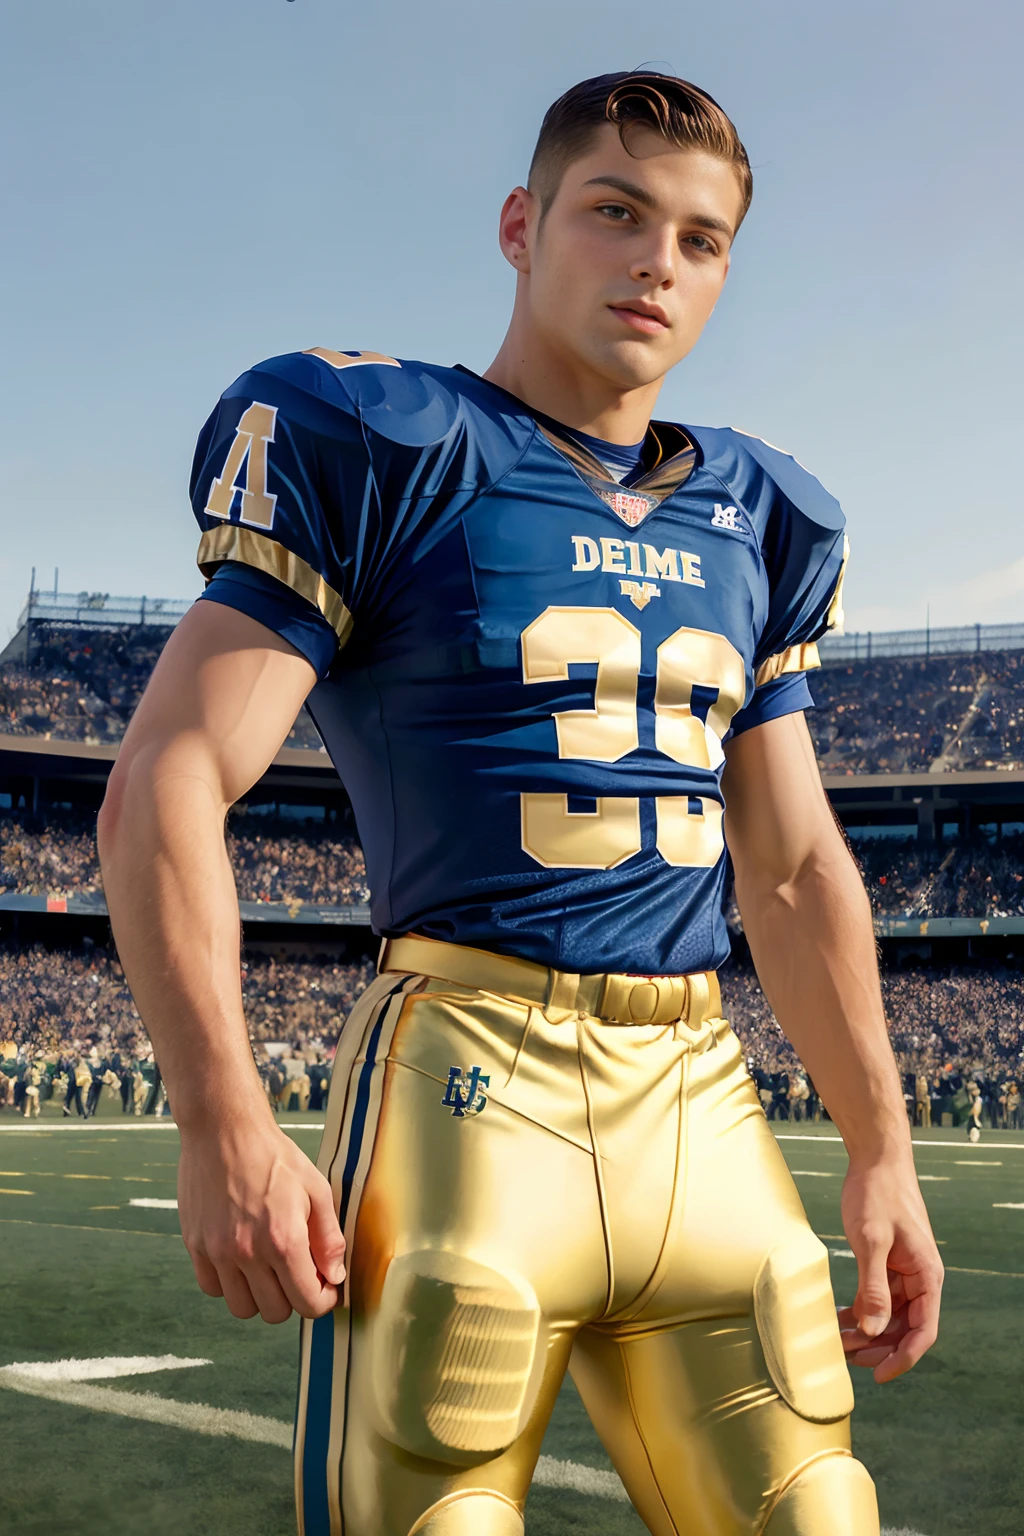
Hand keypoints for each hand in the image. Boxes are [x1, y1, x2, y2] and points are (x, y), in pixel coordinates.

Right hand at [178, 1117, 345, 1323]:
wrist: (223, 1130)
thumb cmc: (274, 1155)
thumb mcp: (316, 1188)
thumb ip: (329, 1238)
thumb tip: (335, 1277)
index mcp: (284, 1240)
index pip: (307, 1303)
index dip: (323, 1300)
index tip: (325, 1286)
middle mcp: (248, 1254)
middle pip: (275, 1313)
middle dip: (293, 1298)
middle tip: (297, 1271)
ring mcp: (217, 1252)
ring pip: (242, 1308)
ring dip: (260, 1296)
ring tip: (268, 1267)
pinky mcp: (195, 1246)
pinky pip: (213, 1289)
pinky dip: (229, 1284)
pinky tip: (241, 1259)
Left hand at [838, 1155, 942, 1382]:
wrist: (875, 1158)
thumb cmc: (877, 1194)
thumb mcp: (871, 1240)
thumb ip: (872, 1287)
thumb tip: (873, 1331)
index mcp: (927, 1276)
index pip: (923, 1331)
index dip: (903, 1358)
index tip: (879, 1376)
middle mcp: (920, 1278)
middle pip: (904, 1328)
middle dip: (878, 1347)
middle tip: (846, 1358)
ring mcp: (903, 1271)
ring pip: (889, 1315)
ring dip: (866, 1332)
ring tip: (837, 1342)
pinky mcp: (887, 1262)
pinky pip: (877, 1297)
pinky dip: (860, 1310)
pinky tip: (838, 1318)